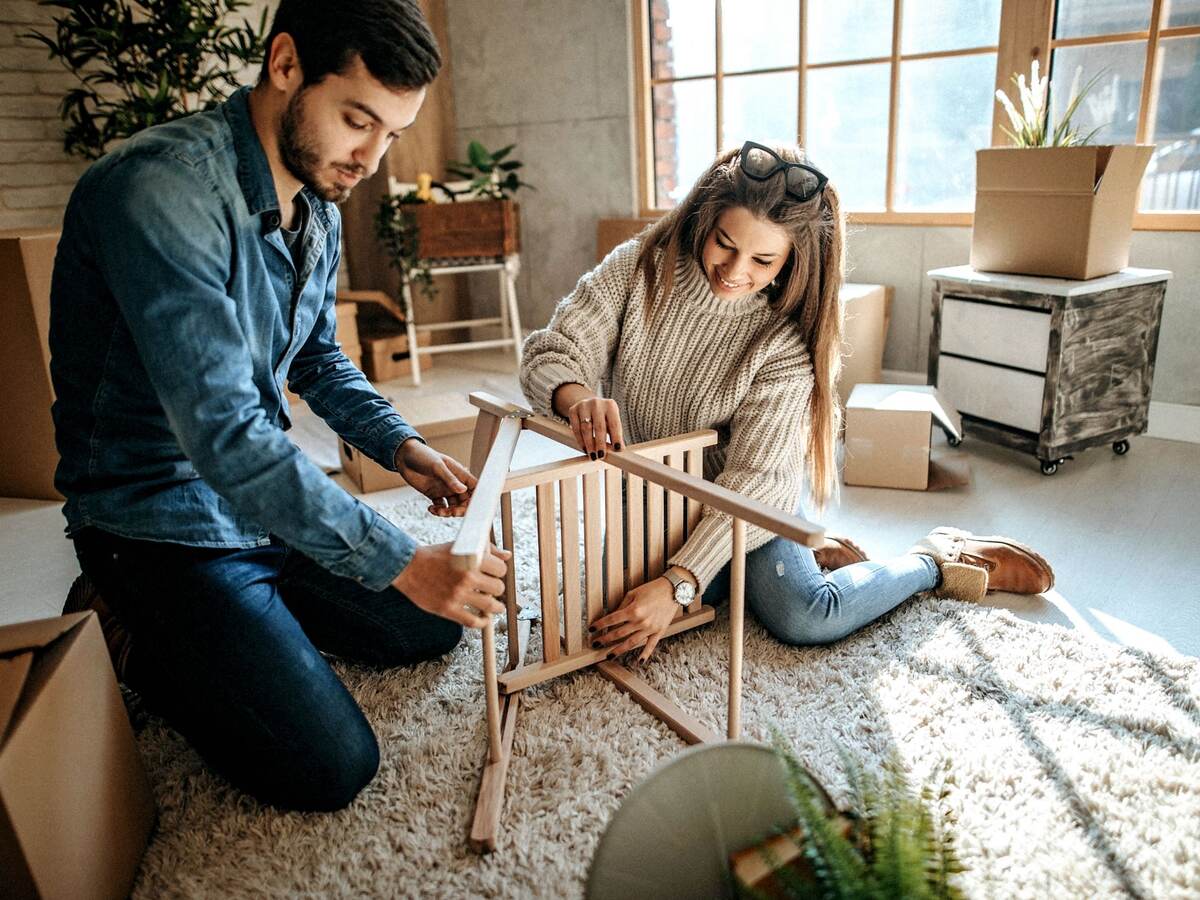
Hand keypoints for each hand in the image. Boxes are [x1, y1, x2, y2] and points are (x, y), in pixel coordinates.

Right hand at [393, 541, 511, 628]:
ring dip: (496, 607)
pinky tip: (484, 618)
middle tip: (492, 588)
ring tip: (495, 606)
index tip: (495, 574)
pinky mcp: (448, 609)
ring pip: (490, 606)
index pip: (501, 569)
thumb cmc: (434, 556)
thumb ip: (486, 550)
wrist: (408, 567)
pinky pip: (473, 621)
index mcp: (471, 559)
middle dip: (497, 588)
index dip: (499, 571)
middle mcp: (466, 577)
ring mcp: (458, 595)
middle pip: (498, 588)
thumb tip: (507, 555)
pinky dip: (483, 622)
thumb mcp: (460, 547)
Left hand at [394, 438, 476, 516]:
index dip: (476, 498)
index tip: (472, 507)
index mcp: (459, 474)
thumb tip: (463, 490)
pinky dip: (438, 511)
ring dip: (448, 512)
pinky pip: (441, 507)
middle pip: (465, 501)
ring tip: (438, 511)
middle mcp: (454, 483)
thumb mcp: (437, 466)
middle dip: (460, 509)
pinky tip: (431, 509)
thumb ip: (450, 479)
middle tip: (452, 512)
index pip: (474, 487)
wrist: (404, 457)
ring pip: (453, 506)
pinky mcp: (434, 494)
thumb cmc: (423, 456)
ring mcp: (444, 489)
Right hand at [553, 383, 624, 458]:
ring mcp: (583, 405)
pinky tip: (584, 448)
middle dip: (600, 443)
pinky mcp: (573, 410)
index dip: (616, 437)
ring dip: (589, 444)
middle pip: (599, 426)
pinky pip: (576, 428)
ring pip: (586, 428)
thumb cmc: (603, 417)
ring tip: (593, 456)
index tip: (618, 449)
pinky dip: (580, 440)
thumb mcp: (611, 422)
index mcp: (610, 405)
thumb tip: (619, 449)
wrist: (588, 404)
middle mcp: (597, 403)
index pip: (615, 423)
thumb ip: (615, 434)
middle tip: (601, 456)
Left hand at [590, 576, 678, 662]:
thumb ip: (622, 605)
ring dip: (618, 650)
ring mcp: (650, 628)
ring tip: (609, 656)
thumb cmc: (652, 589)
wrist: (673, 590)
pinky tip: (639, 661)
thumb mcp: (633, 593)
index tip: (591, 629)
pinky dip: (645, 654)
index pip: (611, 620)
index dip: (600, 625)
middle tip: (595, 644)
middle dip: (605, 640)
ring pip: (631, 643)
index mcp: (633, 610)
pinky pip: (651, 646)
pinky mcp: (659, 632)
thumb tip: (613, 616)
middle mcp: (640, 621)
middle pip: (618, 634)